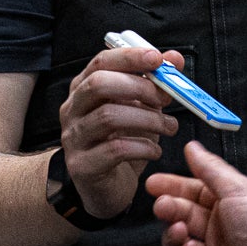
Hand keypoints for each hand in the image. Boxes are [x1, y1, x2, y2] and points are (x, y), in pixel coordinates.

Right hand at [58, 45, 183, 219]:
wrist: (106, 188)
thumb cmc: (122, 141)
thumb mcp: (141, 108)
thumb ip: (155, 82)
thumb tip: (174, 58)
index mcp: (84, 88)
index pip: (101, 62)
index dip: (129, 57)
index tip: (158, 58)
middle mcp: (72, 109)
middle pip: (99, 84)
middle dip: (138, 86)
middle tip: (165, 98)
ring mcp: (74, 138)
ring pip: (109, 117)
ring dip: (148, 119)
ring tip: (169, 127)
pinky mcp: (82, 166)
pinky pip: (115, 150)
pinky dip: (143, 147)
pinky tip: (155, 151)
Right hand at [148, 142, 246, 245]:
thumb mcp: (238, 189)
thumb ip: (210, 169)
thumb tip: (193, 148)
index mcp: (231, 208)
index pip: (195, 194)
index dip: (174, 187)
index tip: (154, 183)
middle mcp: (220, 233)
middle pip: (183, 216)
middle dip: (169, 208)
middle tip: (162, 204)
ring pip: (176, 244)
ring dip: (173, 235)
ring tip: (180, 230)